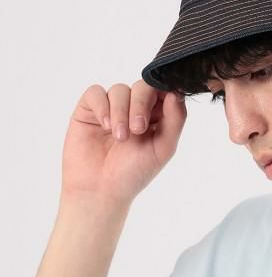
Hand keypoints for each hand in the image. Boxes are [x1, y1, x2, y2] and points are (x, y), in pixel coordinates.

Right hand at [59, 80, 186, 207]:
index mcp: (157, 115)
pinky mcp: (89, 109)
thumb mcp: (164, 148)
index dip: (163, 92)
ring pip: (120, 89)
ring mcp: (112, 107)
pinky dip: (103, 106)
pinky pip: (96, 92)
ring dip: (121, 112)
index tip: (163, 104)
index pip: (163, 91)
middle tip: (138, 129)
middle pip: (142, 86)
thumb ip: (175, 119)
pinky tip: (105, 126)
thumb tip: (176, 92)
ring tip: (120, 137)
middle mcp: (134, 108)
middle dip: (141, 104)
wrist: (100, 190)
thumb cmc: (134, 172)